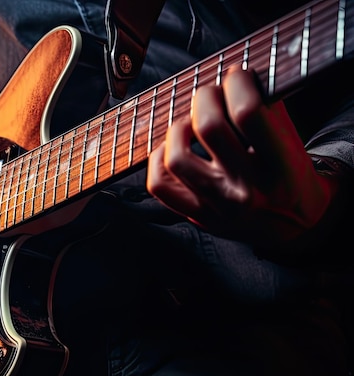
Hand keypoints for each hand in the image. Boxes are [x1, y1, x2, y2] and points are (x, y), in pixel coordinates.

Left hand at [146, 65, 336, 246]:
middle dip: (205, 97)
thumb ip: (268, 109)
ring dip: (177, 128)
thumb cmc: (290, 174)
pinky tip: (170, 148)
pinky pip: (160, 185)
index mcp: (279, 168)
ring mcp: (217, 208)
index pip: (248, 113)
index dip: (236, 82)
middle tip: (210, 93)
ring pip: (176, 157)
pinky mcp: (197, 216)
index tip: (235, 75)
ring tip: (190, 123)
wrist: (292, 225)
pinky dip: (158, 160)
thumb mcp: (291, 142)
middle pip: (208, 128)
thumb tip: (236, 74)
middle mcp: (246, 190)